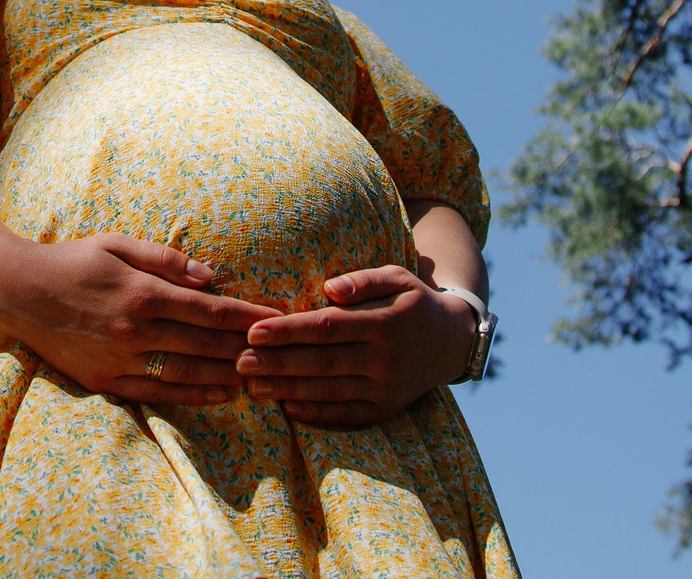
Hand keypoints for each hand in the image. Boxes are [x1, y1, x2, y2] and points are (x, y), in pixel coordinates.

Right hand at [0, 234, 282, 409]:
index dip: (247, 316)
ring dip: (228, 375)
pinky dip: (194, 394)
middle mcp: (135, 330)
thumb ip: (164, 259)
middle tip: (282, 350)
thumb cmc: (73, 261)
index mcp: (142, 293)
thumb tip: (209, 275)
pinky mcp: (107, 381)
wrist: (19, 293)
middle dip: (247, 346)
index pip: (209, 310)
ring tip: (262, 375)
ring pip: (187, 372)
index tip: (277, 318)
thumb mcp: (117, 244)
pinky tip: (220, 393)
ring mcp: (121, 360)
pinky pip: (159, 393)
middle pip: (205, 343)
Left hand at [236, 265, 478, 427]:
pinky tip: (288, 408)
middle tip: (240, 362)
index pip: (327, 327)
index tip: (254, 331)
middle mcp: (385, 358)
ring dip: (289, 391)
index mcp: (385, 322)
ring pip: (330, 392)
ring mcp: (386, 388)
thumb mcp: (397, 277)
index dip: (289, 331)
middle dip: (278, 363)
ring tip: (253, 387)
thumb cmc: (412, 301)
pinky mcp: (386, 409)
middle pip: (323, 363)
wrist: (452, 341)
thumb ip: (364, 280)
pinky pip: (347, 415)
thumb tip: (330, 288)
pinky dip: (316, 415)